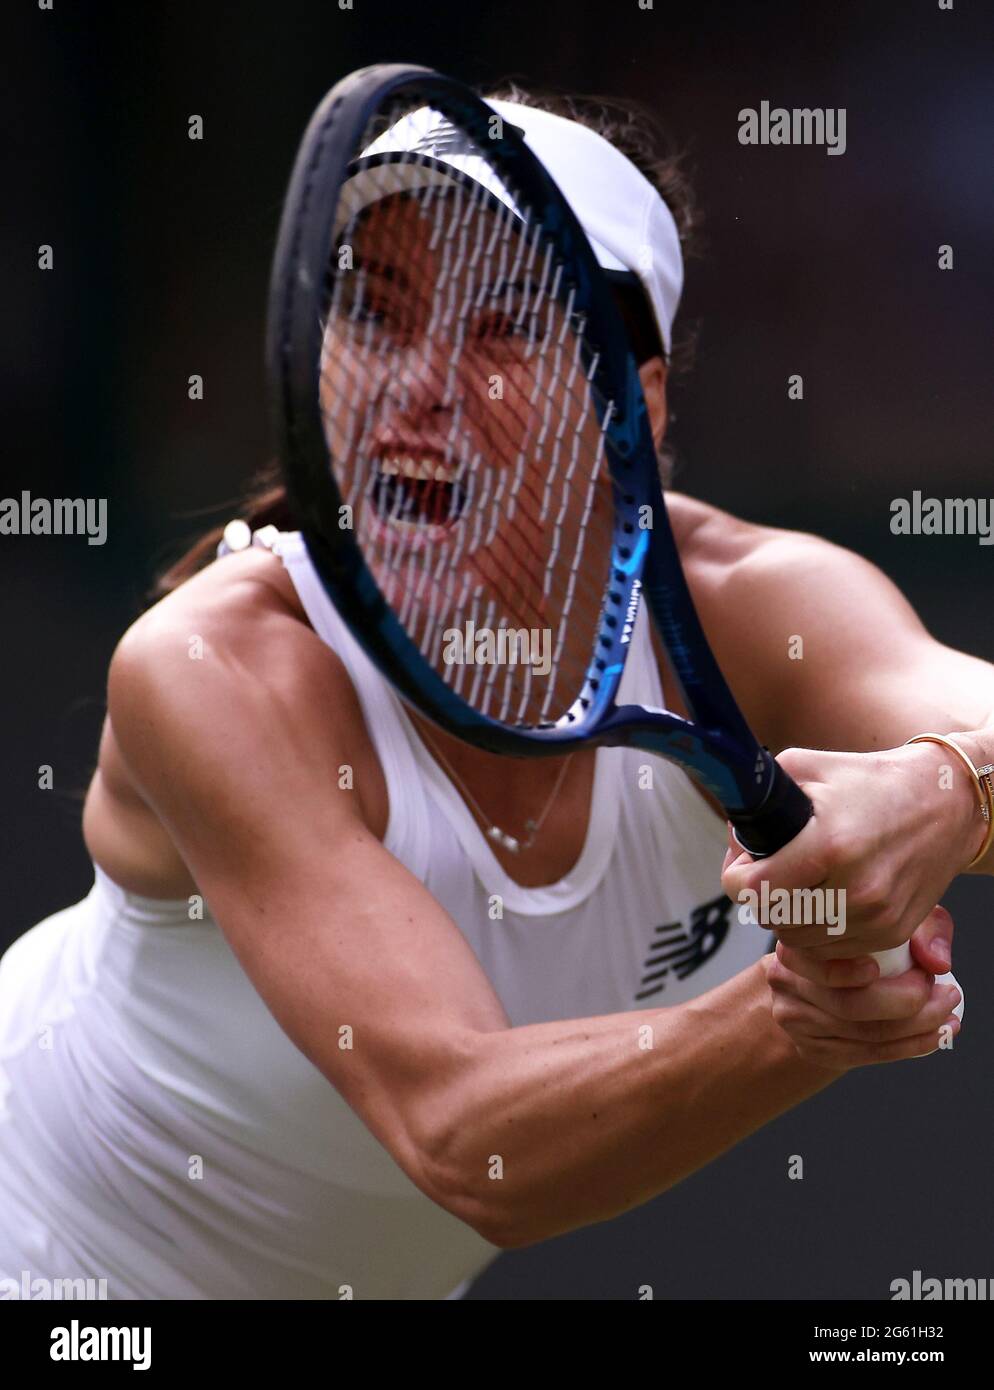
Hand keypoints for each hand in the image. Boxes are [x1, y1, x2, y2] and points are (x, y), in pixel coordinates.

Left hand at [722, 742, 982, 961]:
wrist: (945, 803)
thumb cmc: (870, 781)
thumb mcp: (806, 767)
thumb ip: (757, 801)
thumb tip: (733, 842)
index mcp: (830, 845)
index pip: (754, 890)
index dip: (737, 879)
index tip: (744, 866)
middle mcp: (856, 888)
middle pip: (772, 918)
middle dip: (762, 897)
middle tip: (770, 873)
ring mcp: (877, 916)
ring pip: (799, 940)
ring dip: (789, 917)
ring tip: (799, 884)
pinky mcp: (892, 932)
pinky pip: (833, 949)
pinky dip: (819, 930)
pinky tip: (825, 899)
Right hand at [764, 905, 962, 1068]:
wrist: (818, 972)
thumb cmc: (859, 938)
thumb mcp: (890, 917)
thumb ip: (923, 928)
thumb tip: (935, 962)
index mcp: (795, 942)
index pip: (827, 965)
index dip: (873, 974)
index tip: (920, 972)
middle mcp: (783, 981)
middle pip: (848, 1005)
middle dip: (910, 1006)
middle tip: (946, 995)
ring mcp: (793, 1019)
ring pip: (863, 1035)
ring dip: (917, 1030)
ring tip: (948, 1014)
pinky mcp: (810, 1048)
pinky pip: (865, 1055)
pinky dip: (908, 1048)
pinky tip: (935, 1036)